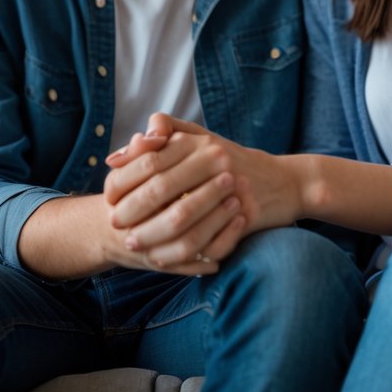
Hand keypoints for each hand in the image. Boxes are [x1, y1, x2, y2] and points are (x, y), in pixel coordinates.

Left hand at [105, 114, 304, 257]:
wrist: (284, 182)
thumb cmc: (233, 162)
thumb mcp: (201, 138)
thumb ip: (163, 135)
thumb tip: (118, 154)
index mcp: (200, 142)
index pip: (150, 159)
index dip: (125, 178)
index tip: (107, 194)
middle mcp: (215, 161)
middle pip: (161, 187)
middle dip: (132, 208)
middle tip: (113, 221)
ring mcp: (232, 189)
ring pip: (180, 216)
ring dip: (151, 233)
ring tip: (131, 242)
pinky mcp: (245, 215)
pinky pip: (205, 237)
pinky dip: (182, 250)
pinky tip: (164, 256)